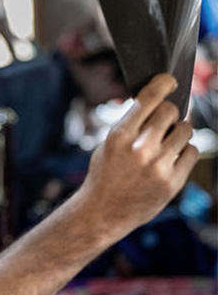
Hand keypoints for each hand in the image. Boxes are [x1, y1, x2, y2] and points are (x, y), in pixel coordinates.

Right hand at [76, 73, 197, 241]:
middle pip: (170, 112)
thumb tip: (163, 101)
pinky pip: (192, 152)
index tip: (171, 81)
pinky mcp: (172, 183)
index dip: (164, 83)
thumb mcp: (108, 145)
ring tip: (166, 144)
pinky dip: (184, 152)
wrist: (102, 213)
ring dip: (179, 133)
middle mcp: (140, 149)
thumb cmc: (105, 175)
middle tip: (163, 124)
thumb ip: (132, 124)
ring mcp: (158, 167)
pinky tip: (171, 160)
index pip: (149, 98)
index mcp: (119, 136)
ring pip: (186, 130)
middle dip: (169, 114)